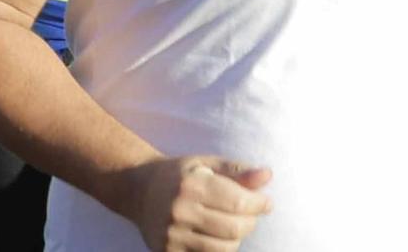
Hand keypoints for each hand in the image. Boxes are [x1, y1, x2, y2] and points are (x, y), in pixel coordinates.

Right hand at [125, 155, 270, 250]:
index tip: (266, 203)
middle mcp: (180, 212)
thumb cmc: (181, 175)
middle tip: (250, 215)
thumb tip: (268, 175)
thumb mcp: (207, 164)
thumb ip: (237, 171)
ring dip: (236, 239)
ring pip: (223, 249)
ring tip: (233, 225)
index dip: (259, 205)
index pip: (239, 203)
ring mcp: (171, 236)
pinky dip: (219, 250)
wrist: (139, 191)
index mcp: (192, 186)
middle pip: (233, 229)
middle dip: (250, 223)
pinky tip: (217, 237)